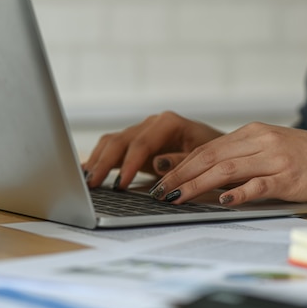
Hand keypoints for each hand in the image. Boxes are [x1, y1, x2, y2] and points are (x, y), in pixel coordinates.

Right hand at [83, 111, 222, 188]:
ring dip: (98, 160)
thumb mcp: (204, 158)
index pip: (142, 143)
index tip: (120, 184)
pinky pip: (113, 148)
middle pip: (120, 141)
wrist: (219, 150)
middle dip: (105, 163)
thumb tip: (157, 163)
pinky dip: (99, 159)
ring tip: (87, 180)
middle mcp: (151, 124)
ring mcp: (142, 132)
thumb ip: (181, 161)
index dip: (129, 164)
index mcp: (168, 123)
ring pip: (112, 142)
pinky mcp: (136, 143)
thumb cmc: (214, 153)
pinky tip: (87, 171)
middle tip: (93, 184)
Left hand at [149, 122, 306, 208]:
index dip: (181, 164)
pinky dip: (239, 192)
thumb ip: (240, 157)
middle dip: (180, 175)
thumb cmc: (305, 156)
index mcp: (253, 133)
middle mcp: (260, 141)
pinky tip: (222, 200)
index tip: (160, 178)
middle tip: (158, 190)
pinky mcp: (289, 178)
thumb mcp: (269, 148)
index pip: (208, 149)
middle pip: (211, 157)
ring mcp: (275, 159)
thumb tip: (206, 173)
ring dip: (197, 184)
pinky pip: (259, 185)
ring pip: (228, 169)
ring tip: (176, 197)